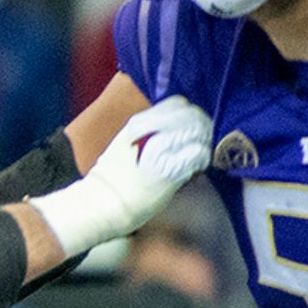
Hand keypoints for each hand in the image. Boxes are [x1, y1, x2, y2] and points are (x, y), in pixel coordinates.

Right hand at [35, 95, 213, 255]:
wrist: (104, 204)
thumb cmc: (112, 179)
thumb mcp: (122, 143)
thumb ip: (145, 131)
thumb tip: (172, 128)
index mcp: (139, 123)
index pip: (178, 103)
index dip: (189, 112)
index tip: (191, 125)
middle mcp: (151, 132)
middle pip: (192, 115)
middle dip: (202, 126)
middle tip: (202, 140)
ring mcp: (162, 150)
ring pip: (198, 132)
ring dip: (203, 142)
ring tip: (199, 154)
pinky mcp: (171, 171)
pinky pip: (198, 154)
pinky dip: (203, 158)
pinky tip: (197, 167)